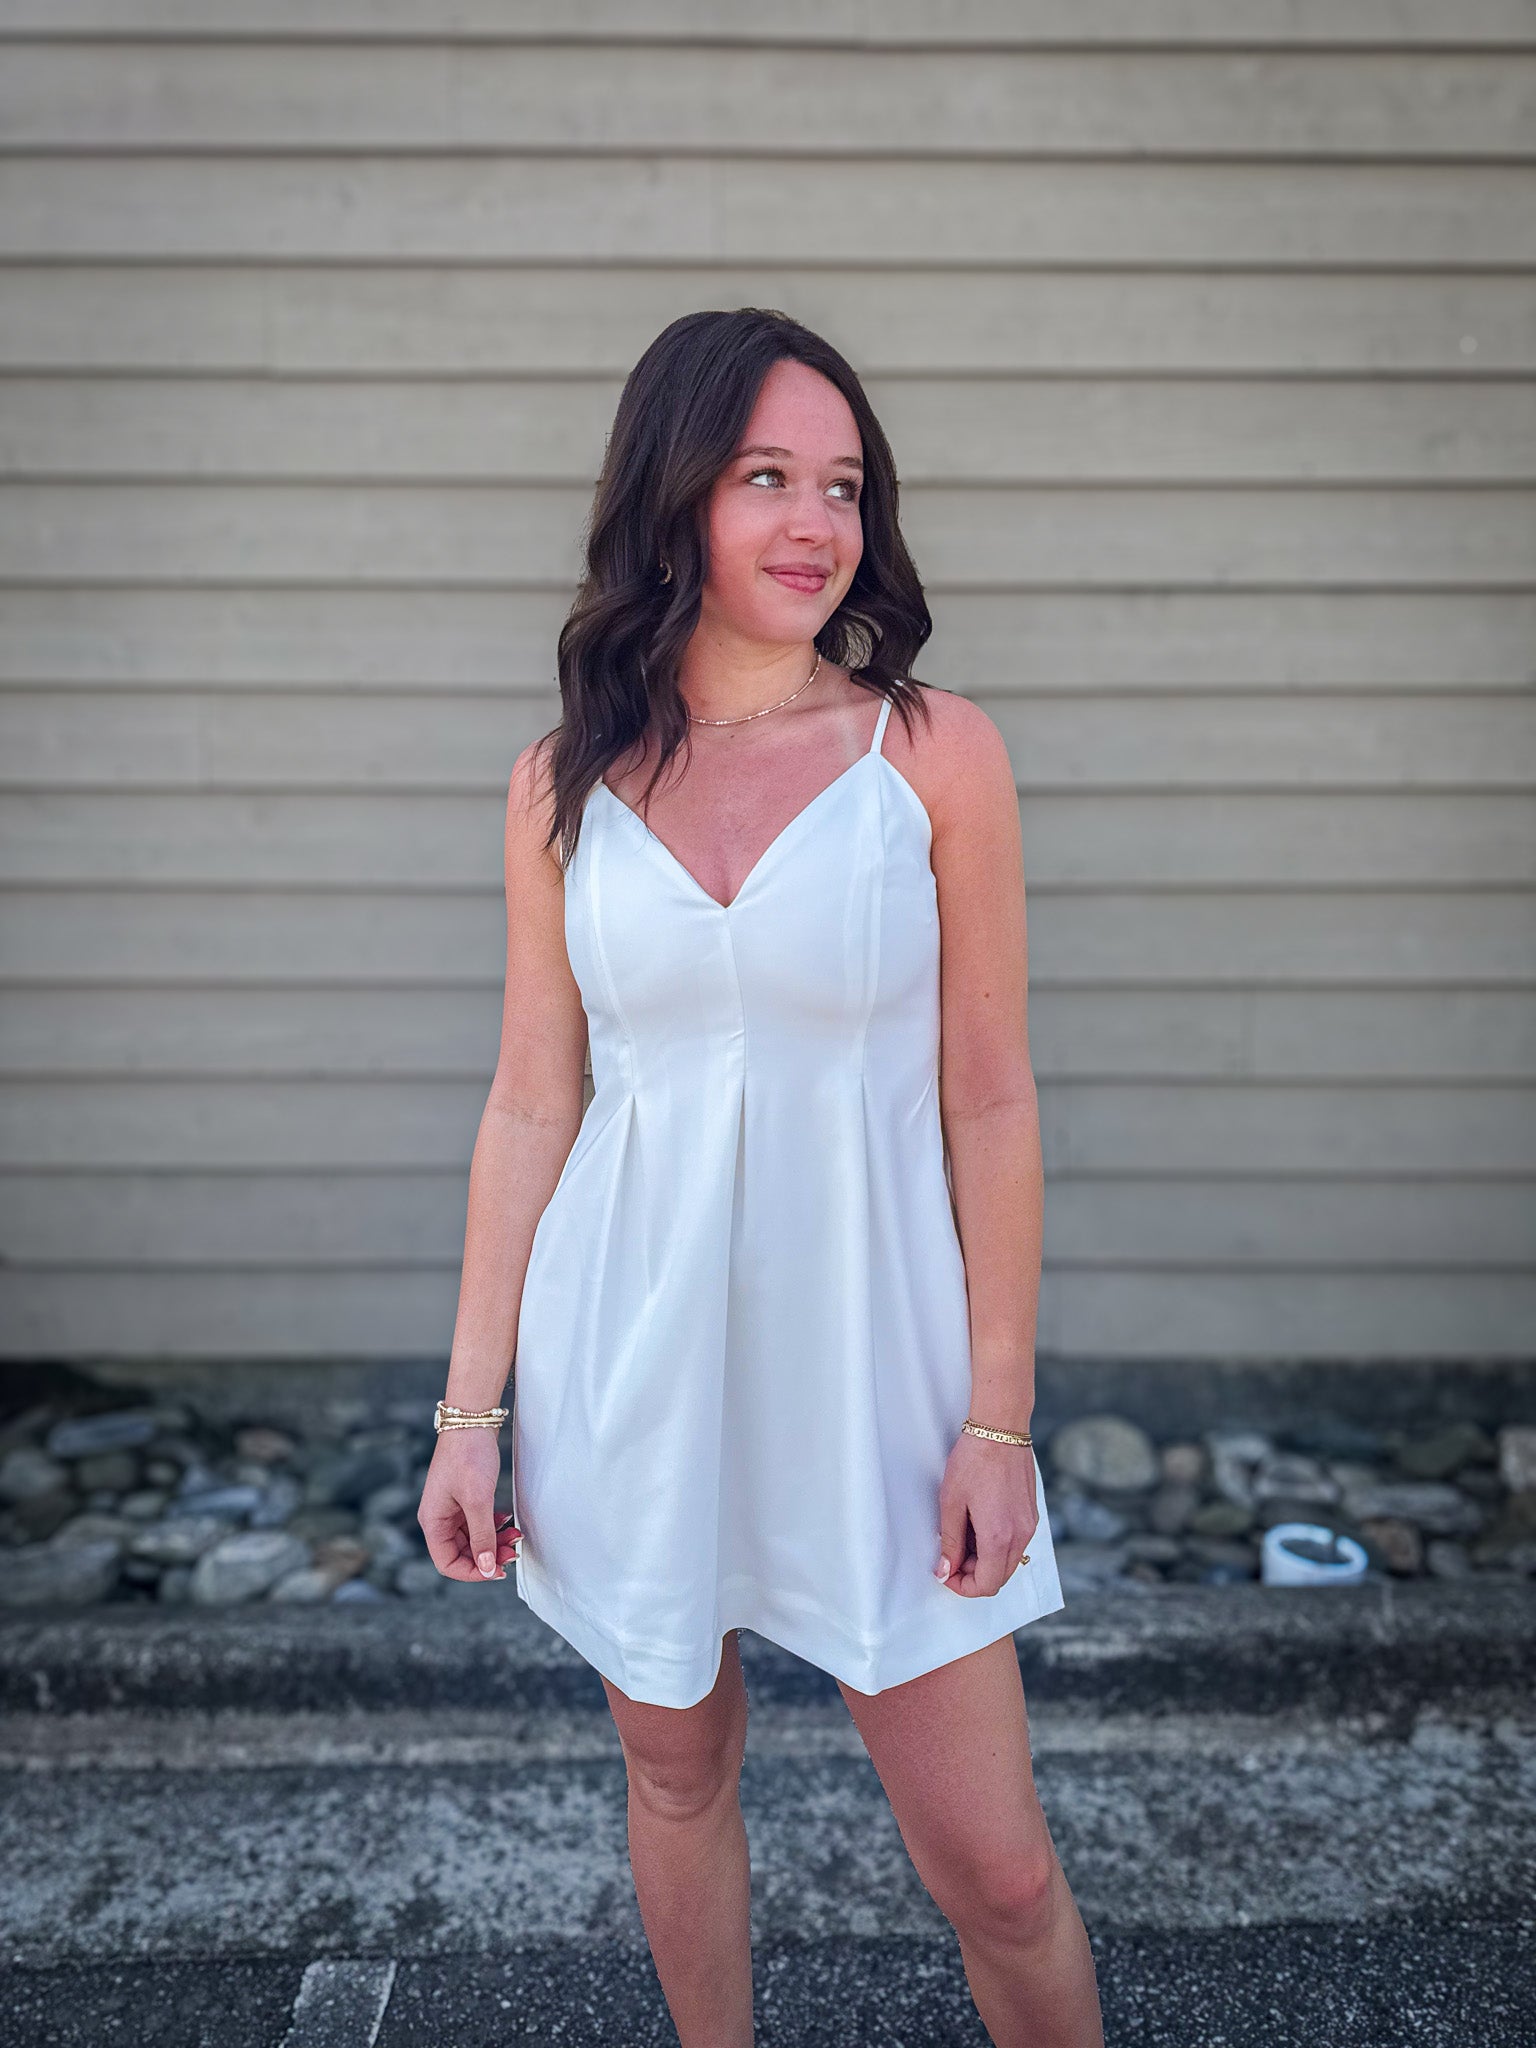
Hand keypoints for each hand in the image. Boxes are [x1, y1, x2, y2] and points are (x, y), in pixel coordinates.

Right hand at [417, 1427, 521, 1582]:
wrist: (472, 1421)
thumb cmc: (468, 1457)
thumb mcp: (478, 1500)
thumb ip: (482, 1536)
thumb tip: (486, 1568)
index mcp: (433, 1522)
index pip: (447, 1562)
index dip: (472, 1572)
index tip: (497, 1570)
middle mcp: (439, 1518)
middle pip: (461, 1553)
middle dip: (488, 1556)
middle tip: (514, 1551)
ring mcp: (451, 1508)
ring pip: (473, 1539)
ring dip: (493, 1541)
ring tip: (515, 1536)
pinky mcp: (464, 1499)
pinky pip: (477, 1523)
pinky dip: (493, 1527)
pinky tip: (507, 1521)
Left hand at [933, 1428, 1038, 1596]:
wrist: (1000, 1430)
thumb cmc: (973, 1460)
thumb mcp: (951, 1502)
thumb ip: (950, 1541)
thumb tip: (946, 1570)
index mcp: (998, 1537)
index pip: (986, 1585)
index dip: (963, 1586)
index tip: (947, 1573)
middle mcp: (1020, 1535)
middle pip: (999, 1577)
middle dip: (974, 1574)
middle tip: (952, 1555)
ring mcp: (1029, 1525)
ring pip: (1009, 1561)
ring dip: (986, 1560)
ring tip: (964, 1535)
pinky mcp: (1031, 1514)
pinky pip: (1016, 1543)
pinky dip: (998, 1545)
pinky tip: (980, 1523)